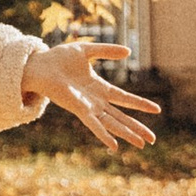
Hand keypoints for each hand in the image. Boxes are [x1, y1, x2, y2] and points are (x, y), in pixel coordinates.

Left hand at [20, 39, 160, 150]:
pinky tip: (114, 145)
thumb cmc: (59, 59)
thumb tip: (129, 51)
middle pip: (121, 117)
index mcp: (99, 88)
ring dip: (126, 133)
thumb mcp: (87, 50)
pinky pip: (94, 124)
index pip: (124, 99)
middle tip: (152, 140)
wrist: (39, 65)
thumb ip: (107, 51)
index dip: (140, 104)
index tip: (157, 110)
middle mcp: (95, 101)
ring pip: (111, 123)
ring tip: (141, 144)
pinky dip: (104, 134)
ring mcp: (87, 107)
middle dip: (137, 128)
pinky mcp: (78, 109)